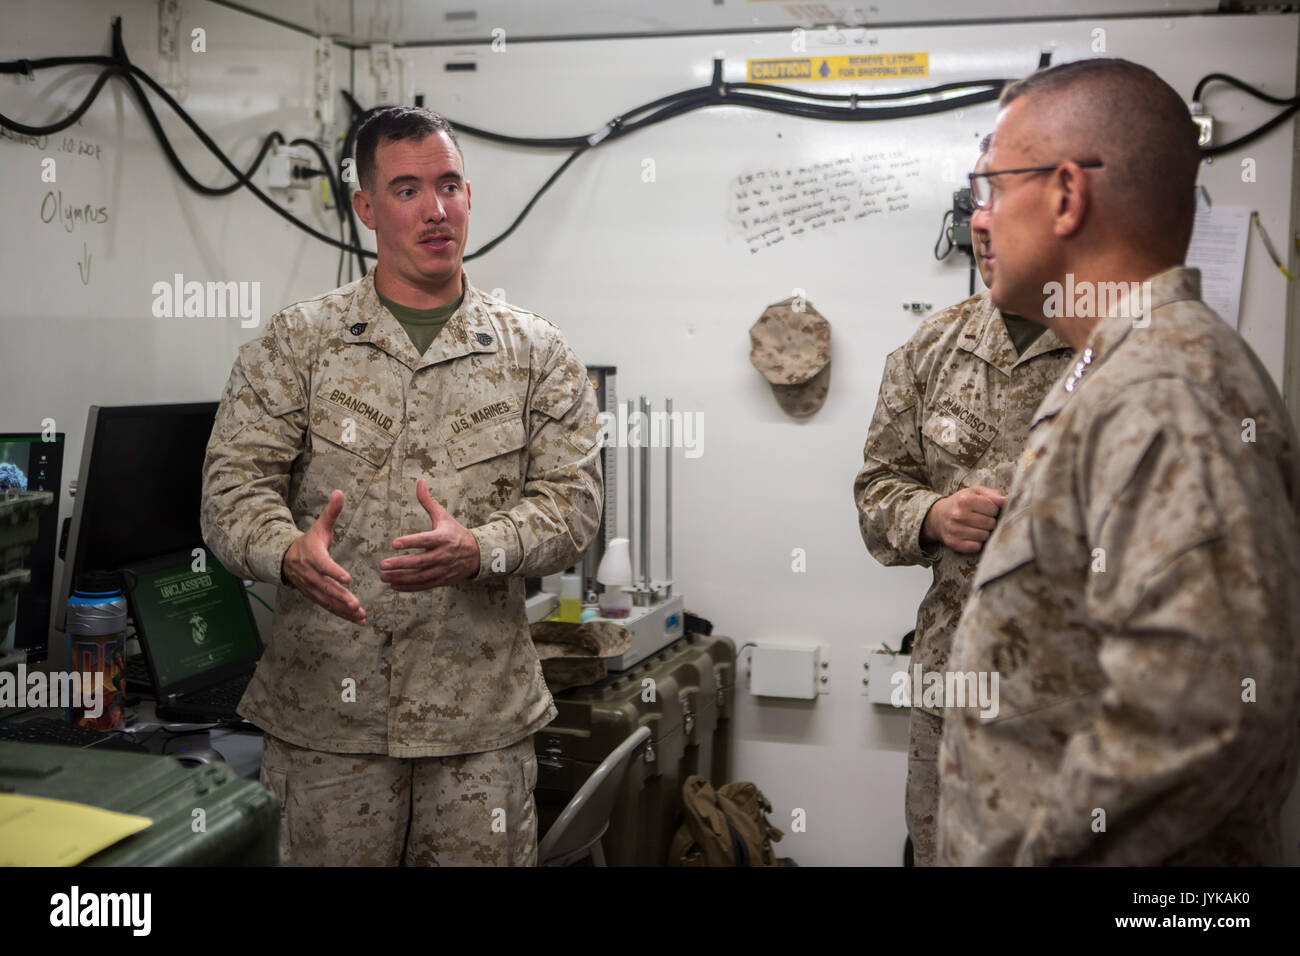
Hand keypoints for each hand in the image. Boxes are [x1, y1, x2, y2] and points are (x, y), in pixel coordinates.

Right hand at [282, 489, 365, 624]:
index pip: (323, 565)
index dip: (334, 572)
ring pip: (327, 600)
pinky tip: (358, 620)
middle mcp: (310, 574)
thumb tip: (340, 492)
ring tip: (359, 614)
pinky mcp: (314, 596)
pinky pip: (328, 606)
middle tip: (356, 604)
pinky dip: (341, 614)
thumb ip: (331, 512)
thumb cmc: (309, 542)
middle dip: (341, 597)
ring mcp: (310, 587)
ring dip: (343, 609)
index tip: (347, 578)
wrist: (285, 558)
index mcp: (312, 556)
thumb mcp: (319, 526)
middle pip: (326, 587)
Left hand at [380, 479, 480, 589]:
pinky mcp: (442, 580)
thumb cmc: (454, 532)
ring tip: (384, 576)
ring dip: (401, 577)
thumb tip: (420, 481)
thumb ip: (428, 502)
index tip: (394, 543)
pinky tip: (394, 585)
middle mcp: (443, 555)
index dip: (411, 542)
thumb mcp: (443, 516)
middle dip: (401, 564)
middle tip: (383, 564)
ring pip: (420, 576)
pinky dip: (409, 587)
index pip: (425, 540)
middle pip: (421, 561)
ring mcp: (443, 569)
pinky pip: (424, 586)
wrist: (477, 554)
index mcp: (443, 537)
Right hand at [921, 486, 1007, 553]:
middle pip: (990, 523)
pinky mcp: (954, 543)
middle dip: (989, 522)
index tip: (985, 510)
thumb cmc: (961, 503)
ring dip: (984, 533)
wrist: (938, 517)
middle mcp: (958, 515)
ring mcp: (955, 530)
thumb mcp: (974, 493)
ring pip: (985, 536)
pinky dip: (977, 543)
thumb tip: (1007, 501)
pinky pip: (976, 546)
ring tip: (975, 527)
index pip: (994, 509)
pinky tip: (971, 536)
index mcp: (965, 500)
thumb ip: (992, 494)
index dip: (993, 510)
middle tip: (980, 519)